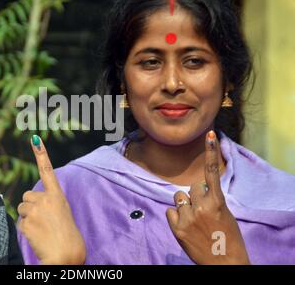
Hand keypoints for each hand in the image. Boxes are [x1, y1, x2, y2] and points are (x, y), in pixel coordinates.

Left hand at [17, 135, 85, 264]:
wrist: (66, 255)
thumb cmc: (67, 237)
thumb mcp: (63, 213)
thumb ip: (49, 203)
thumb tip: (30, 200)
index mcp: (57, 196)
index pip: (47, 171)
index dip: (41, 154)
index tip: (35, 139)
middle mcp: (45, 199)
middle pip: (27, 196)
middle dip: (30, 206)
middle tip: (43, 220)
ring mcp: (35, 210)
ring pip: (21, 209)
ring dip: (28, 218)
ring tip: (42, 229)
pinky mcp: (26, 222)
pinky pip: (20, 223)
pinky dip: (26, 230)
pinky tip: (37, 236)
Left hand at [165, 131, 249, 264]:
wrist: (224, 264)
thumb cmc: (228, 239)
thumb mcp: (225, 215)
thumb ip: (211, 199)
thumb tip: (198, 189)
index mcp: (217, 202)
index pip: (212, 172)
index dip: (211, 151)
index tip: (210, 134)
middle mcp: (201, 207)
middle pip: (191, 187)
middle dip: (196, 196)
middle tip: (204, 212)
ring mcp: (187, 217)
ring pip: (178, 197)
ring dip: (185, 204)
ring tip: (194, 220)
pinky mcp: (176, 228)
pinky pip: (170, 211)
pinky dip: (176, 217)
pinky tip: (186, 227)